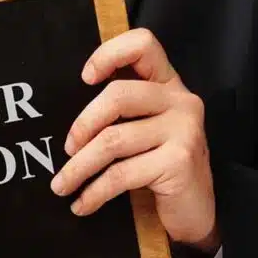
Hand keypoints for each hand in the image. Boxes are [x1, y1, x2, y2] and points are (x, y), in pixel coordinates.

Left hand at [51, 28, 219, 252]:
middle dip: (82, 126)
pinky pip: (121, 174)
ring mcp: (184, 130)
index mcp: (168, 85)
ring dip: (79, 168)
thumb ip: (119, 114)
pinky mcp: (179, 162)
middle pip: (117, 96)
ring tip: (61, 186)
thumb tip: (65, 122)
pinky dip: (95, 192)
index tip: (84, 78)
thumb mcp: (143, 133)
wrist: (196, 212)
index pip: (143, 45)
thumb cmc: (160, 169)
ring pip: (113, 140)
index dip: (109, 54)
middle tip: (67, 150)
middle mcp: (181, 101)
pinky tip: (82, 204)